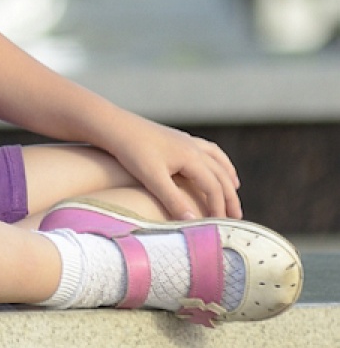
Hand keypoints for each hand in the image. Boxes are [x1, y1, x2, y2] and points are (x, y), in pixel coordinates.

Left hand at [102, 115, 241, 219]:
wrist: (114, 125)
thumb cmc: (131, 151)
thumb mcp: (152, 178)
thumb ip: (173, 200)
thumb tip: (193, 222)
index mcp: (192, 158)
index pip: (213, 188)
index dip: (218, 208)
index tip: (220, 226)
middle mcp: (194, 147)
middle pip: (221, 175)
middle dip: (230, 197)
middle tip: (236, 217)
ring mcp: (186, 140)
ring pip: (216, 159)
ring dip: (227, 176)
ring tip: (235, 189)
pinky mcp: (177, 137)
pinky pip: (206, 148)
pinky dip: (216, 159)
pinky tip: (213, 164)